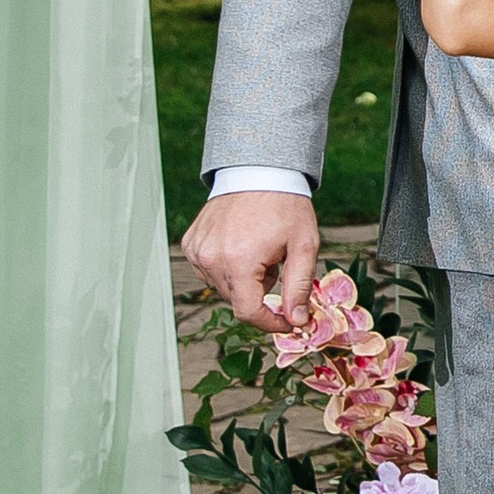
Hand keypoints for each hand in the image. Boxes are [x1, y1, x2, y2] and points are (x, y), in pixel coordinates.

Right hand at [183, 187, 320, 330]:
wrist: (260, 171)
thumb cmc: (285, 206)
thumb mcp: (303, 246)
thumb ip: (298, 288)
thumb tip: (297, 321)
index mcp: (239, 261)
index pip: (248, 312)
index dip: (270, 322)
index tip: (287, 320)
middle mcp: (211, 258)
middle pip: (236, 300)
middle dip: (260, 292)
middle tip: (276, 263)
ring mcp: (197, 250)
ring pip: (223, 287)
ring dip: (243, 280)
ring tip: (259, 250)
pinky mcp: (191, 244)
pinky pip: (209, 271)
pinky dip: (227, 267)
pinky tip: (242, 245)